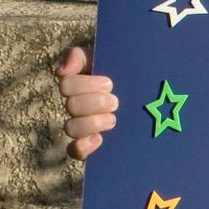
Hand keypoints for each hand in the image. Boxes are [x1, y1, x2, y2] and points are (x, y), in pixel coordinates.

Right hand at [55, 46, 117, 160]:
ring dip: (91, 123)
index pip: (66, 85)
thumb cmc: (126, 73)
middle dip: (95, 103)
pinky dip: (83, 147)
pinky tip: (99, 139)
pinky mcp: (92, 145)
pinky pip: (74, 151)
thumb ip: (81, 56)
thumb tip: (61, 72)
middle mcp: (78, 107)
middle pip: (70, 107)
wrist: (148, 93)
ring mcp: (85, 127)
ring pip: (71, 128)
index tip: (110, 83)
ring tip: (113, 119)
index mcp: (79, 86)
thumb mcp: (108, 57)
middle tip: (116, 102)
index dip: (86, 85)